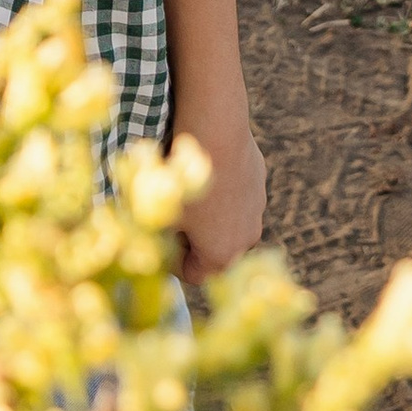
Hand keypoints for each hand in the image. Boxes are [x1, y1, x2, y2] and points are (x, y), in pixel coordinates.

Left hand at [173, 121, 263, 281]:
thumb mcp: (160, 215)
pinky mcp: (259, 186)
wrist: (216, 135)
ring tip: (186, 195)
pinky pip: (237, 199)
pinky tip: (204, 174)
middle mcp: (246, 239)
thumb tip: (151, 246)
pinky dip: (221, 194)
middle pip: (214, 251)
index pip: (193, 275)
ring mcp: (257, 212)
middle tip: (169, 220)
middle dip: (191, 241)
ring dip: (208, 218)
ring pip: (228, 224)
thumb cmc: (181, 181)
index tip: (158, 241)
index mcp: (221, 255)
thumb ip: (158, 239)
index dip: (171, 261)